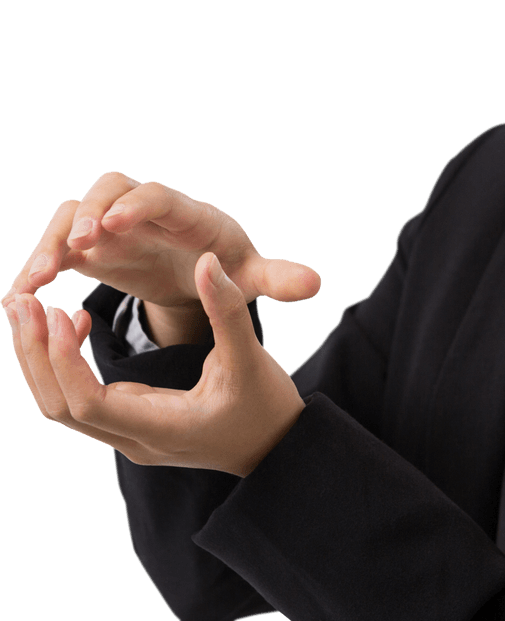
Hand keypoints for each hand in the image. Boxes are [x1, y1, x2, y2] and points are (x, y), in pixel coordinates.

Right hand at [4, 171, 320, 314]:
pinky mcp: (91, 247)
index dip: (140, 204)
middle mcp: (146, 210)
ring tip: (38, 279)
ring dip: (54, 240)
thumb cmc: (229, 266)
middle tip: (79, 243)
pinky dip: (39, 265)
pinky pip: (57, 246)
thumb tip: (316, 285)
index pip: (162, 196)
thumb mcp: (253, 276)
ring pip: (74, 214)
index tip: (119, 221)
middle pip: (111, 188)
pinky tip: (20, 296)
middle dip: (92, 211)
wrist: (201, 270)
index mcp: (189, 214)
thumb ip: (278, 277)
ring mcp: (114, 225)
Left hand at [4, 251, 306, 476]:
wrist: (276, 447)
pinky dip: (63, 362)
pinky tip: (70, 325)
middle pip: (60, 407)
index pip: (88, 403)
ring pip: (62, 404)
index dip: (65, 360)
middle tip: (21, 300)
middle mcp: (134, 440)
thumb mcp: (251, 357)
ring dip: (41, 357)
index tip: (60, 313)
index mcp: (159, 428)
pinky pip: (80, 396)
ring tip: (29, 306)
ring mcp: (129, 435)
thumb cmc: (266, 406)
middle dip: (35, 354)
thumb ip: (226, 310)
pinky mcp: (131, 422)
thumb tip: (207, 261)